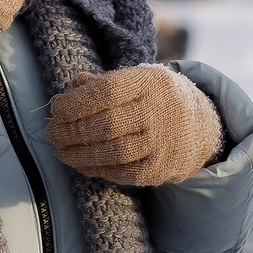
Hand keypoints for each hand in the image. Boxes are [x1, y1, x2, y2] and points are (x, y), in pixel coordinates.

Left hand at [46, 64, 224, 186]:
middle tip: (51, 133)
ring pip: (112, 153)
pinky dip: (96, 169)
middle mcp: (159, 112)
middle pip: (106, 125)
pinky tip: (82, 163)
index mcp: (149, 82)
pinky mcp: (160, 169)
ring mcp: (162, 143)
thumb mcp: (136, 79)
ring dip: (78, 154)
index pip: (107, 92)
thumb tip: (70, 89)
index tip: (55, 109)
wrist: (201, 126)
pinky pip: (122, 173)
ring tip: (61, 150)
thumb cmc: (155, 98)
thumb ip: (102, 82)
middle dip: (70, 131)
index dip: (75, 103)